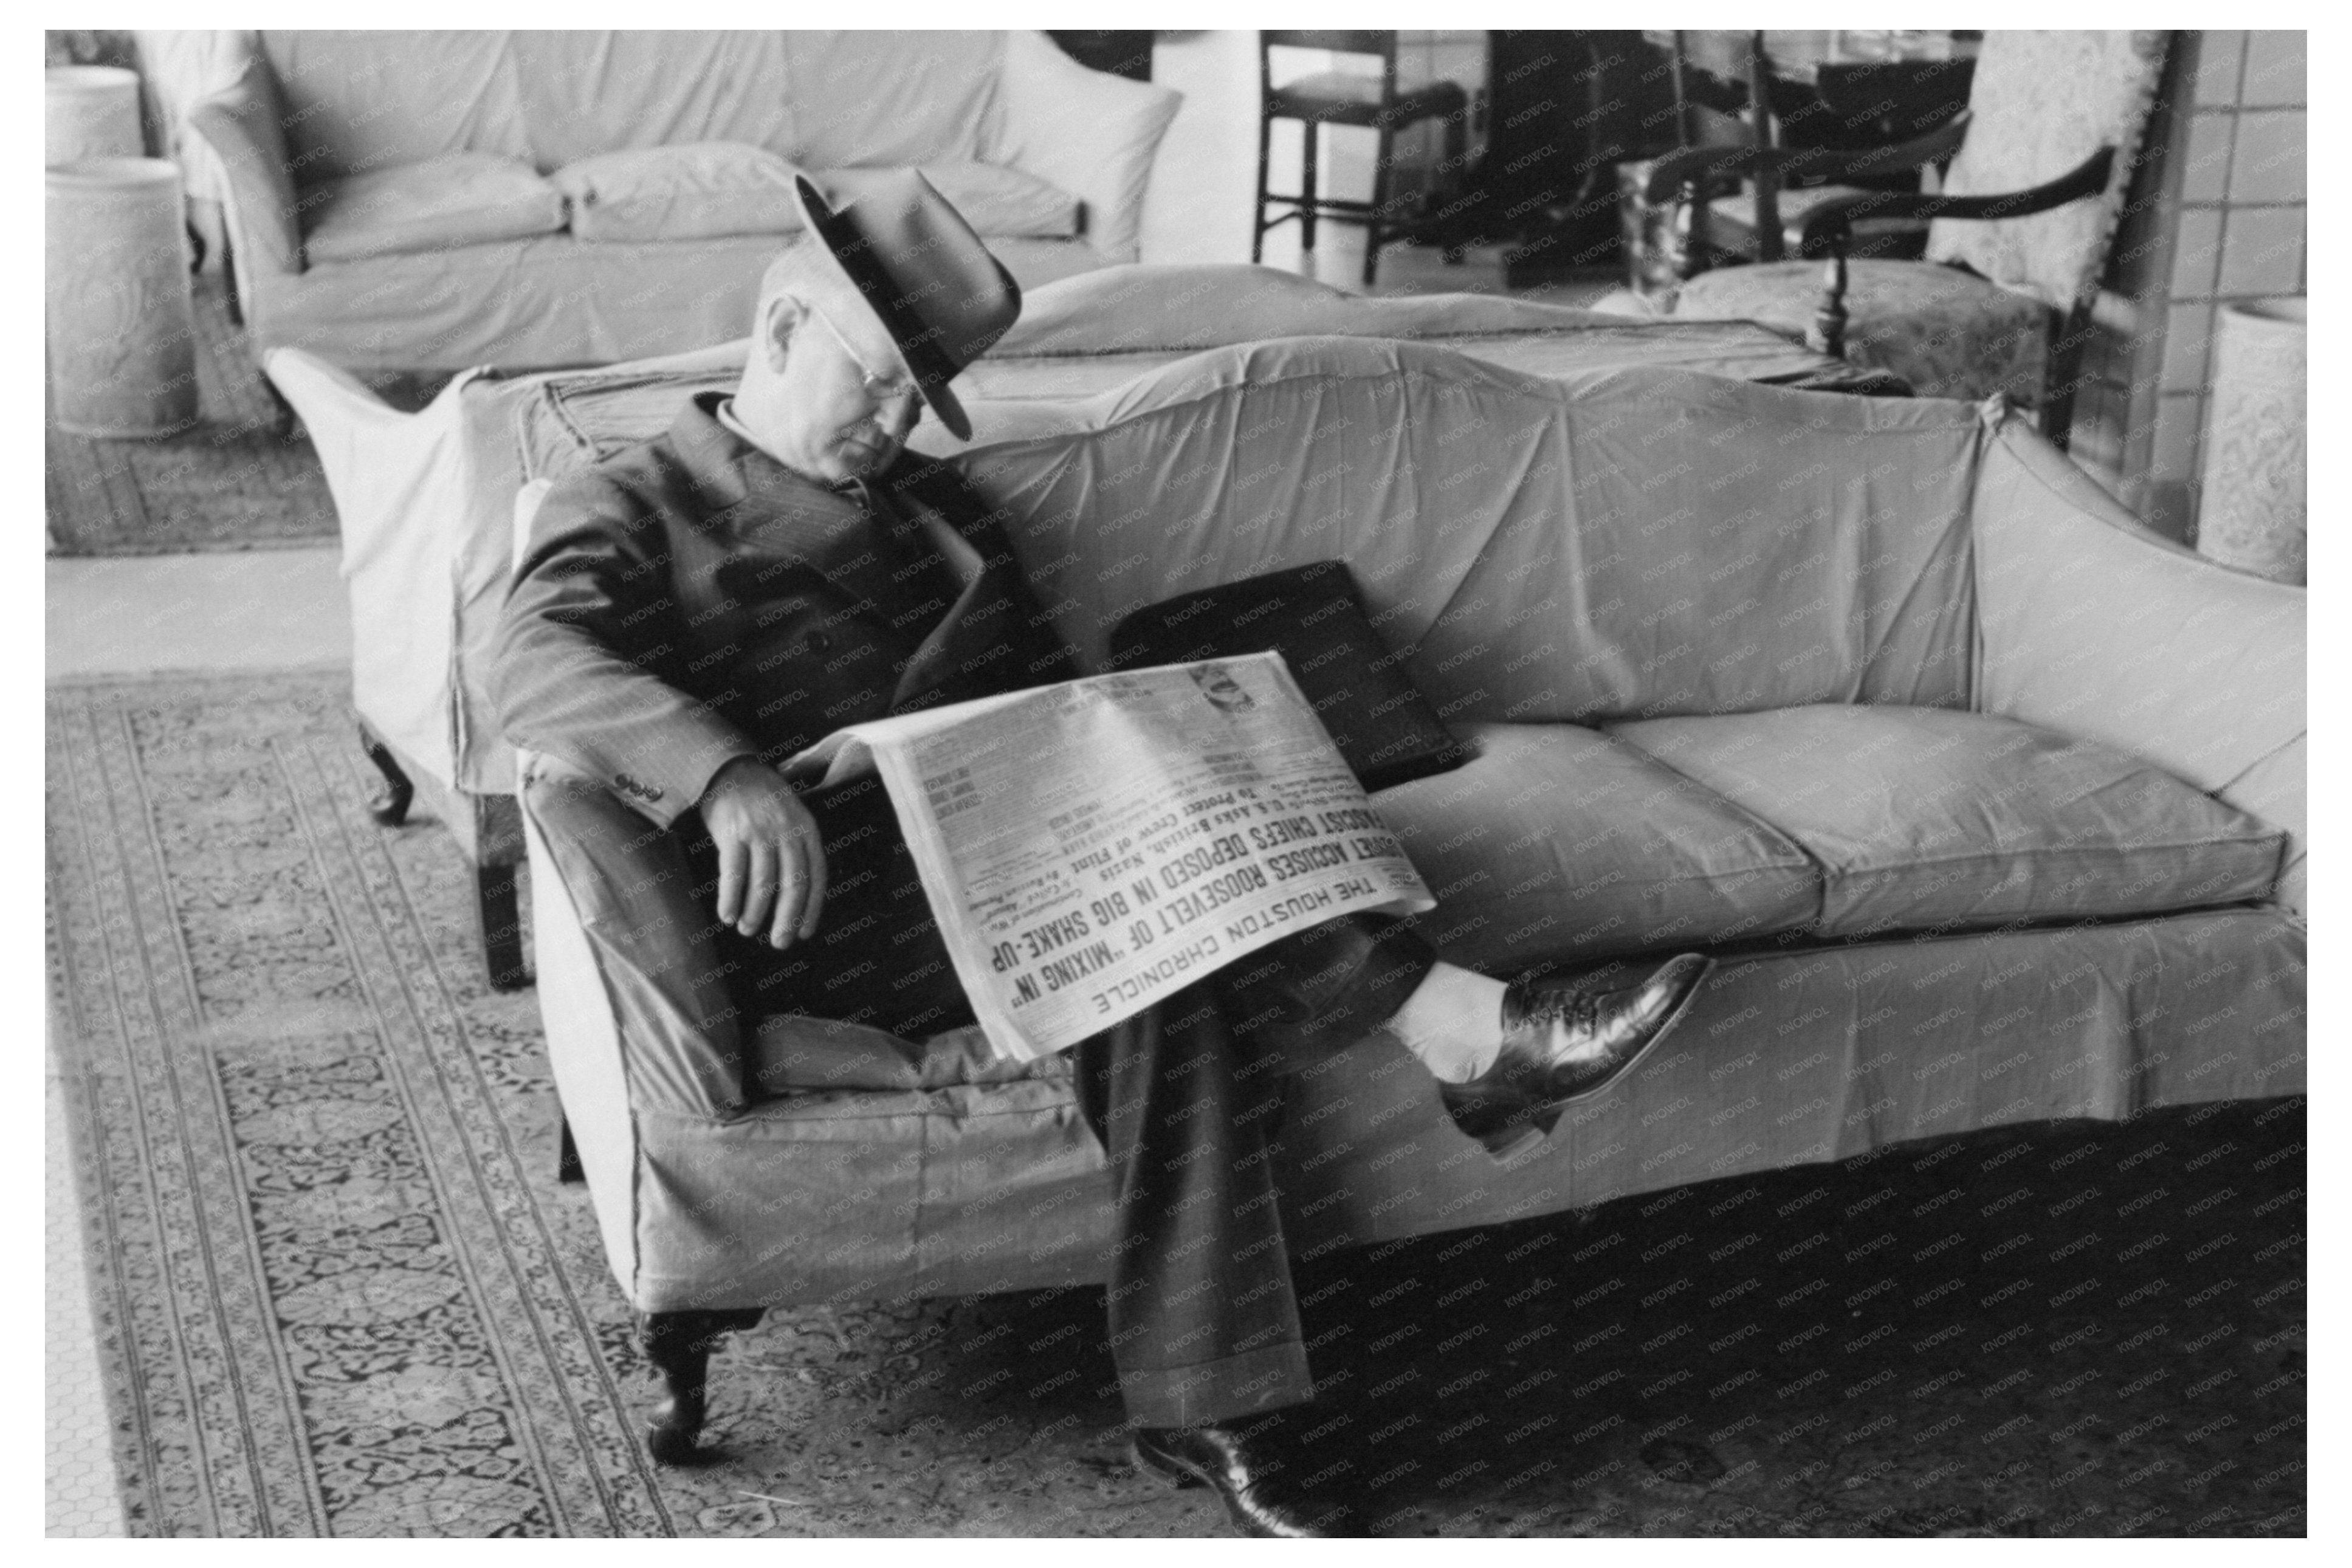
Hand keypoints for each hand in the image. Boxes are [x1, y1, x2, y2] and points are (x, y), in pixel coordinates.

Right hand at [697, 757, 826, 948]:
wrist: (729, 768)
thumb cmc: (762, 800)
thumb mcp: (792, 817)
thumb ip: (798, 849)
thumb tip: (798, 896)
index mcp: (807, 829)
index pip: (817, 876)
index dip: (812, 908)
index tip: (805, 932)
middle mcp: (787, 831)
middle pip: (793, 884)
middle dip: (787, 918)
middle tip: (780, 943)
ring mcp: (759, 831)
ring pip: (763, 882)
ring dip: (755, 912)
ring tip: (747, 929)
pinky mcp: (732, 832)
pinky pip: (733, 873)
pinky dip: (731, 898)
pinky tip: (727, 916)